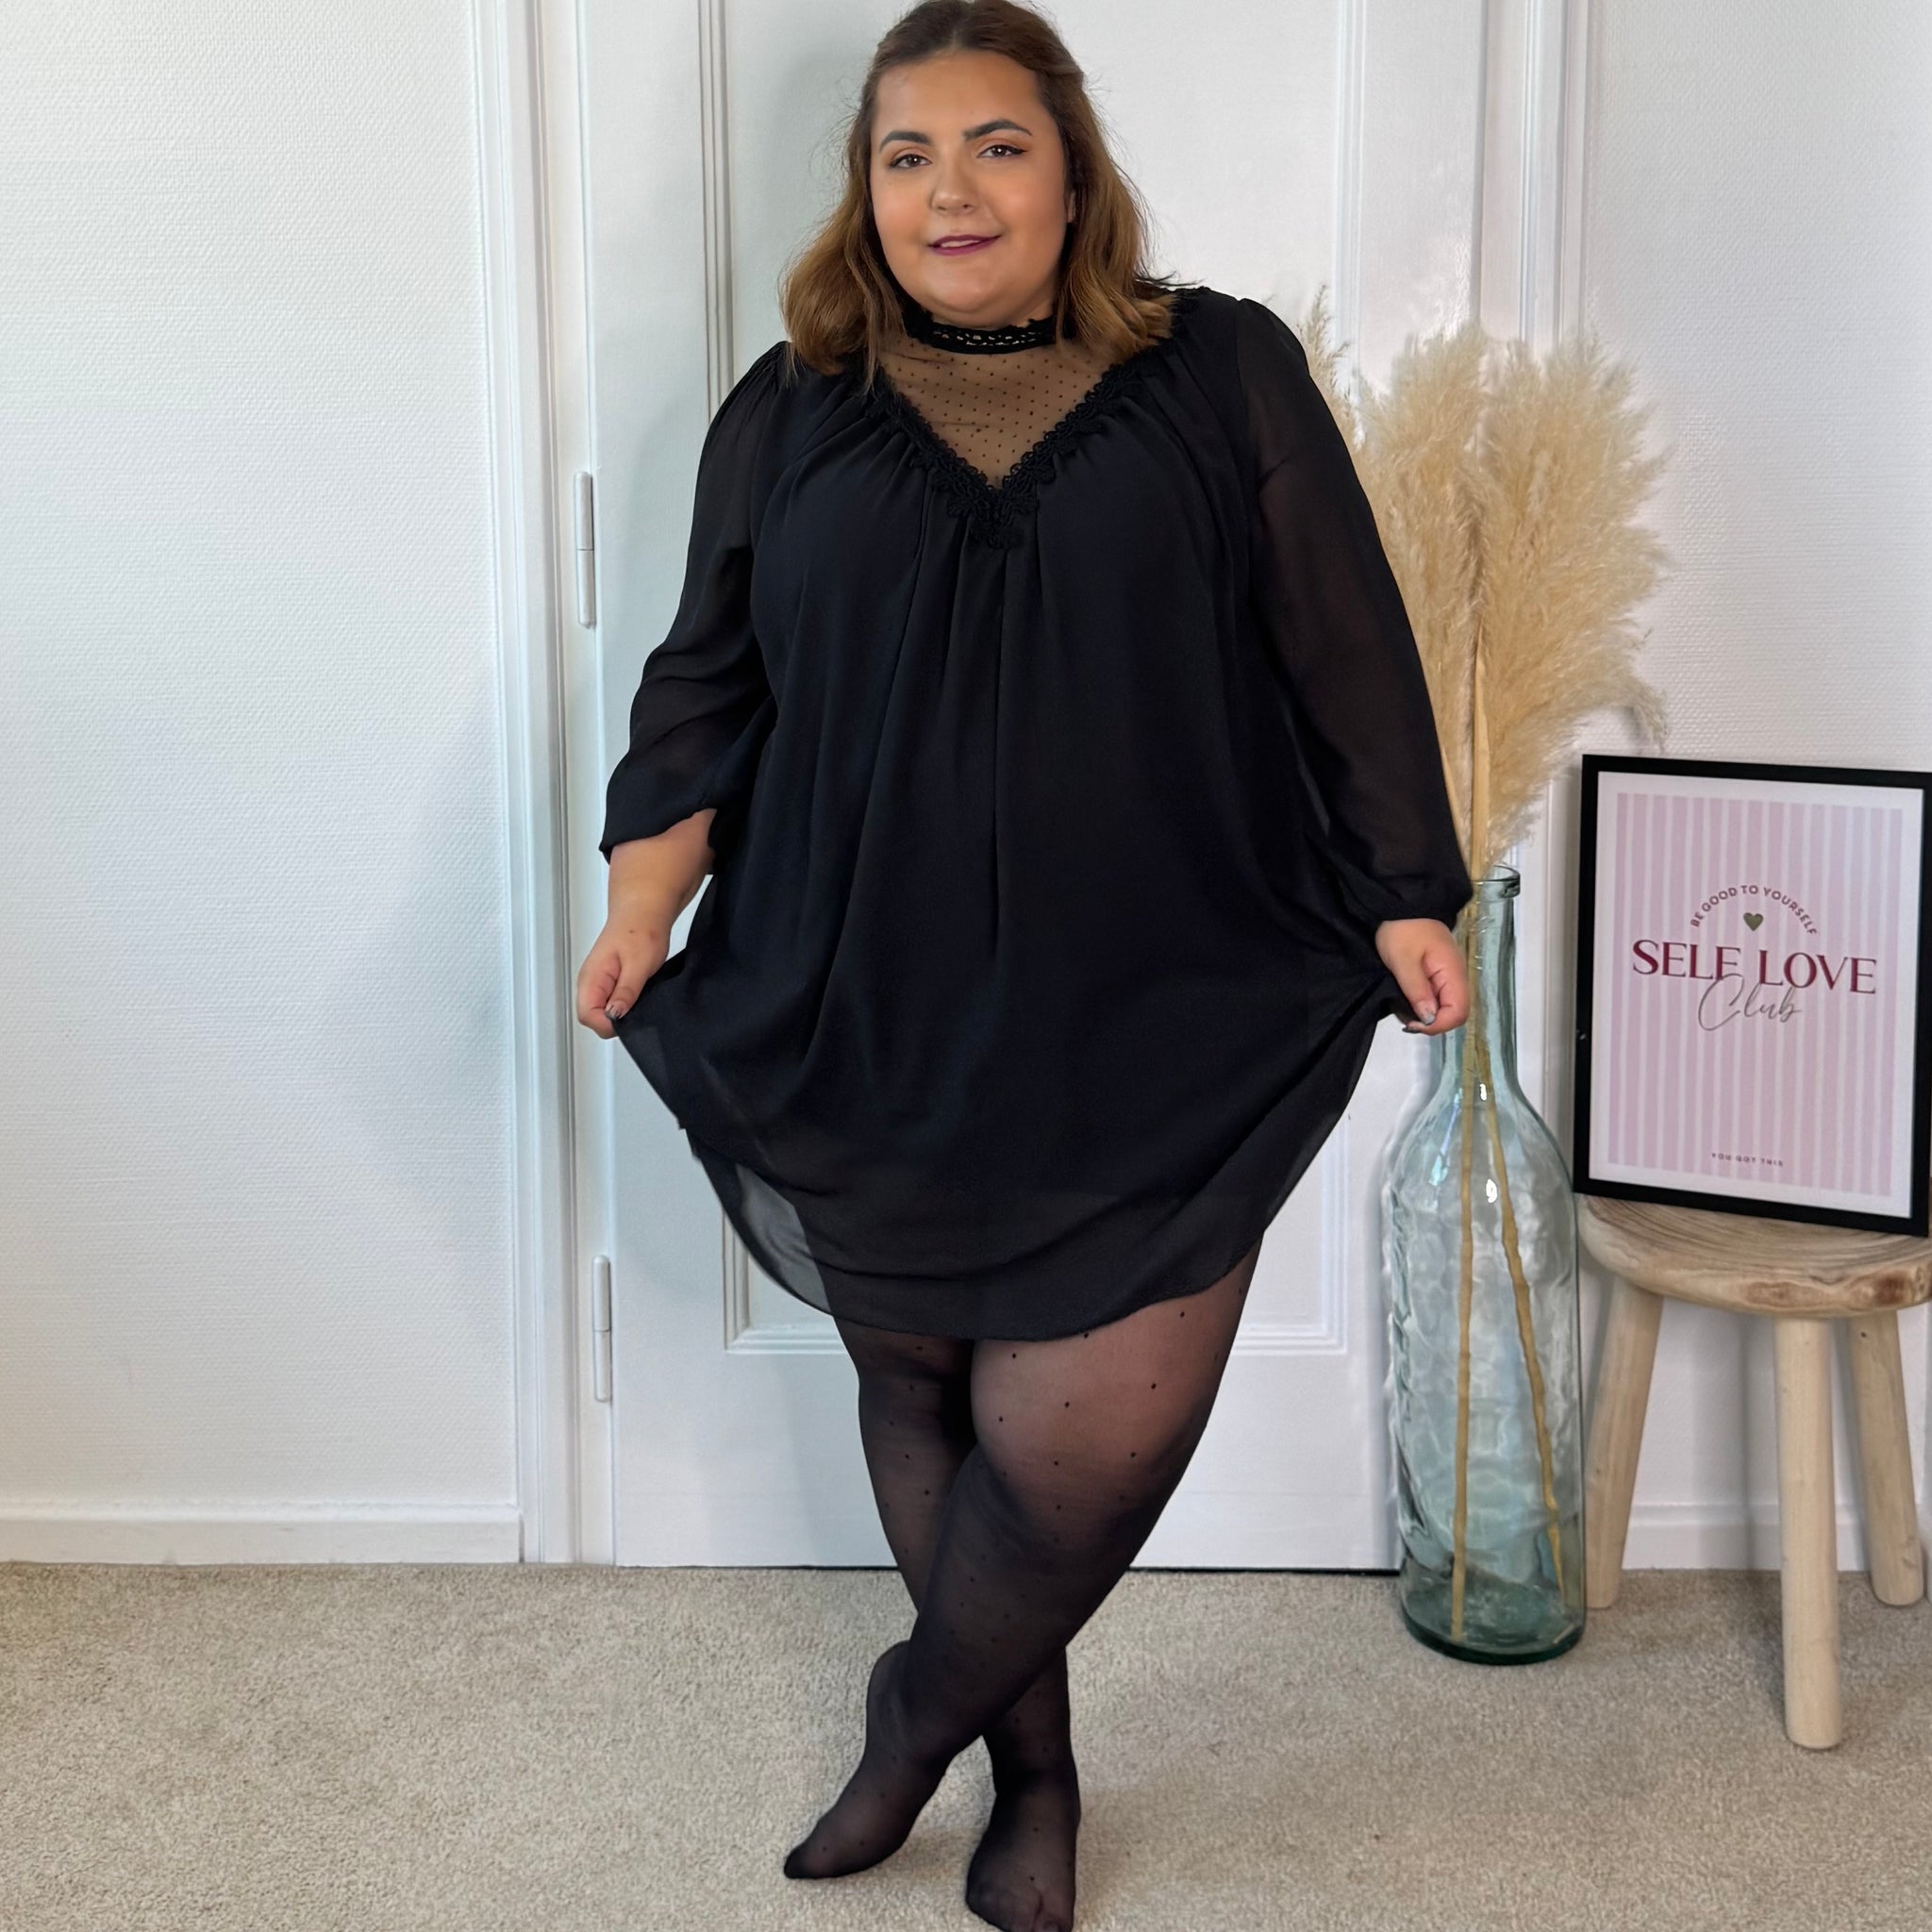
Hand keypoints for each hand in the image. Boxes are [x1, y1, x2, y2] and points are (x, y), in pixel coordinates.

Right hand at [575, 902, 672, 1038]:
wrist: (644, 912)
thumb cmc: (641, 930)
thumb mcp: (639, 964)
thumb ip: (625, 992)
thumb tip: (614, 1015)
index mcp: (592, 978)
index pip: (587, 1016)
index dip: (608, 1024)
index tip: (629, 1017)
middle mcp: (591, 983)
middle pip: (593, 1019)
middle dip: (615, 1022)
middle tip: (637, 1008)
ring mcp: (599, 984)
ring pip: (602, 1013)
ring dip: (621, 1014)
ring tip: (639, 998)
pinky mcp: (609, 983)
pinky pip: (612, 1004)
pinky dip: (626, 1006)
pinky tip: (638, 997)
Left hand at [1374, 916, 1469, 1035]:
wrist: (1401, 903)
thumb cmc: (1402, 928)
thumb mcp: (1403, 961)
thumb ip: (1417, 991)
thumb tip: (1429, 1018)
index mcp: (1453, 972)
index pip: (1459, 1011)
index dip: (1438, 1024)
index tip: (1413, 1023)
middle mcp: (1456, 975)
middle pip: (1455, 1012)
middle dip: (1432, 1021)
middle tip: (1405, 1017)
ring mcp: (1448, 974)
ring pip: (1446, 1006)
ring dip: (1426, 1014)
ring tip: (1402, 1006)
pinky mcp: (1439, 972)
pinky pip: (1438, 996)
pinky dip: (1423, 1003)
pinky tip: (1405, 997)